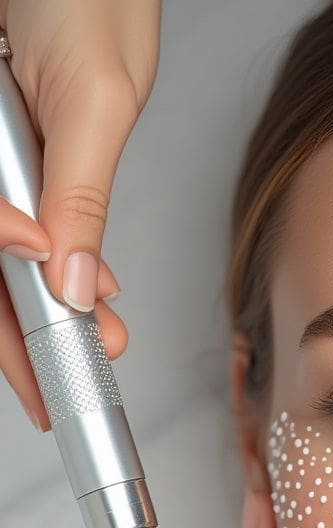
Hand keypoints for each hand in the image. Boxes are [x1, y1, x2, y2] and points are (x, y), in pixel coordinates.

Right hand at [0, 0, 159, 431]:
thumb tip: (73, 278)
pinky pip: (31, 216)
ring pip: (6, 252)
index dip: (3, 287)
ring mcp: (0, 160)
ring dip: (44, 307)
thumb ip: (78, 190)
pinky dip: (58, 259)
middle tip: (56, 391)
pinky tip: (86, 292)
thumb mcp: (91, 100)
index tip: (49, 328)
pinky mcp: (21, 150)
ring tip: (93, 351)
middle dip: (22, 332)